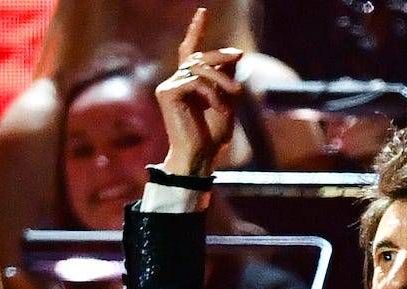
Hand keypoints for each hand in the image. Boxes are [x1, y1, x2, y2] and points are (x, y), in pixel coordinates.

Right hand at [156, 8, 246, 176]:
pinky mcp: (166, 92)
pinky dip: (211, 93)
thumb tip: (235, 54)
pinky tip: (218, 107)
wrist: (200, 156)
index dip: (195, 30)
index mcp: (189, 81)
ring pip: (200, 67)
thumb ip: (228, 77)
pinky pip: (195, 81)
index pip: (190, 50)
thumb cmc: (212, 134)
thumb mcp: (228, 100)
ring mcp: (169, 86)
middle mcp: (176, 80)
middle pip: (200, 56)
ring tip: (232, 99)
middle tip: (240, 55)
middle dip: (222, 56)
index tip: (202, 11)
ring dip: (221, 81)